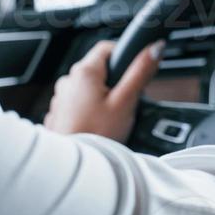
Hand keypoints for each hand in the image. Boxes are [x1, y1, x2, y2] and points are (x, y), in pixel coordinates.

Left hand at [44, 40, 162, 142]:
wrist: (73, 167)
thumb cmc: (95, 135)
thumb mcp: (125, 102)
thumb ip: (140, 72)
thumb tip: (155, 49)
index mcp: (84, 72)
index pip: (107, 47)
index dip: (124, 56)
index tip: (134, 72)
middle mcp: (68, 80)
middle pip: (99, 69)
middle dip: (115, 82)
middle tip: (124, 103)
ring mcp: (61, 97)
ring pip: (89, 88)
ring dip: (101, 98)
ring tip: (109, 119)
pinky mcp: (59, 113)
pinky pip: (78, 104)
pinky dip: (89, 110)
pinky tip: (96, 126)